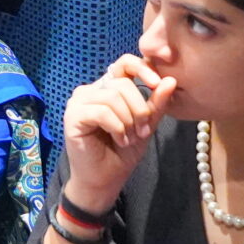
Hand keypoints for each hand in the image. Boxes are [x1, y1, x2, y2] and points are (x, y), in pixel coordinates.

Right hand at [60, 55, 178, 211]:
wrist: (105, 180)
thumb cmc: (123, 152)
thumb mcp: (146, 124)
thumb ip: (156, 103)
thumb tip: (170, 80)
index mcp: (108, 87)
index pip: (124, 63)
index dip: (142, 68)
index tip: (157, 83)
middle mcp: (91, 90)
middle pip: (122, 83)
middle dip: (139, 109)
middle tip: (143, 131)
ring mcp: (79, 102)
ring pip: (113, 97)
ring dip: (128, 121)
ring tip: (129, 139)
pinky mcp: (73, 116)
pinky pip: (102, 112)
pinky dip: (117, 127)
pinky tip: (119, 140)